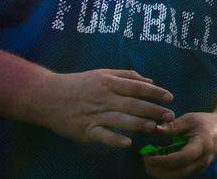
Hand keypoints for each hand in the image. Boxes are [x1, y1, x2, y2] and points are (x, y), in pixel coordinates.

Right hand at [29, 69, 174, 148]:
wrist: (47, 96)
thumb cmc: (79, 84)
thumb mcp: (103, 73)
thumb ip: (127, 76)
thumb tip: (150, 81)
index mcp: (109, 83)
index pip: (137, 87)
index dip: (155, 93)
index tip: (170, 98)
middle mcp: (104, 98)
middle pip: (133, 104)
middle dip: (153, 110)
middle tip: (169, 116)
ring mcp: (94, 114)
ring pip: (120, 119)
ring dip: (138, 124)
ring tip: (154, 127)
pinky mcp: (85, 129)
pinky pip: (102, 135)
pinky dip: (114, 139)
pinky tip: (127, 142)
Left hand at [144, 112, 216, 177]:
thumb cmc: (207, 122)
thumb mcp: (190, 119)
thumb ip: (173, 126)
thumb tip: (155, 129)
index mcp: (202, 145)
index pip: (180, 159)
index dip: (162, 160)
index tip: (148, 155)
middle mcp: (202, 161)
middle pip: (175, 174)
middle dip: (156, 169)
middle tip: (145, 156)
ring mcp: (199, 167)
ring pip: (175, 177)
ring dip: (159, 170)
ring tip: (151, 155)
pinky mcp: (195, 169)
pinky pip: (177, 174)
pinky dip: (165, 169)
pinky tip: (160, 157)